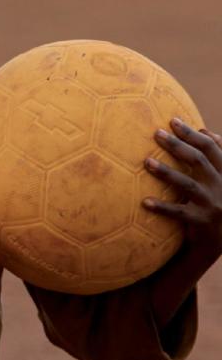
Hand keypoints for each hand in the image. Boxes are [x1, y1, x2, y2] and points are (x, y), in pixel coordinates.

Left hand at [143, 118, 221, 258]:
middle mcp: (221, 186)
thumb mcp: (220, 178)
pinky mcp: (201, 222)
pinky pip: (178, 213)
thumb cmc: (215, 201)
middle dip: (177, 145)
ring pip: (188, 185)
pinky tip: (145, 202)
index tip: (172, 120)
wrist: (219, 239)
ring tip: (147, 161)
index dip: (192, 133)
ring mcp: (212, 205)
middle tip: (157, 134)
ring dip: (166, 172)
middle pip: (199, 161)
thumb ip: (215, 157)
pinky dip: (162, 207)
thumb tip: (205, 130)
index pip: (211, 147)